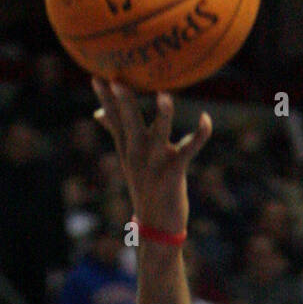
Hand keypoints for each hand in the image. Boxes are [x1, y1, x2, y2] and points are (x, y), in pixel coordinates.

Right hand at [91, 79, 211, 234]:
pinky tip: (206, 119)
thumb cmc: (145, 188)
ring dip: (163, 115)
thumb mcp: (127, 160)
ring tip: (165, 96)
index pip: (113, 119)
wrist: (157, 227)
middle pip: (129, 123)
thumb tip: (99, 114)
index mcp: (127, 149)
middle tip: (117, 80)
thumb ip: (116, 132)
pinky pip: (189, 149)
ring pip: (159, 134)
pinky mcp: (174, 172)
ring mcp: (155, 163)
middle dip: (124, 102)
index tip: (96, 76)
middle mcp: (138, 154)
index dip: (105, 99)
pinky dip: (199, 134)